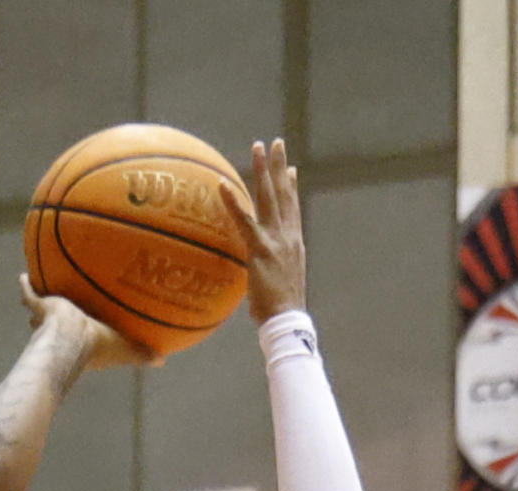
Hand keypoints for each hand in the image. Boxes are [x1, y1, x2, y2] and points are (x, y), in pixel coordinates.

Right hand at [18, 274, 162, 370]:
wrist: (71, 337)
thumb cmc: (98, 345)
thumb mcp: (125, 348)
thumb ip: (141, 353)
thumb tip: (163, 361)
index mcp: (82, 342)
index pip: (84, 337)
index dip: (88, 333)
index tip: (91, 329)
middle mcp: (63, 333)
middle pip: (61, 326)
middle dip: (60, 319)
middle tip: (64, 309)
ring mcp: (48, 321)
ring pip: (43, 314)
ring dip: (43, 306)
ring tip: (44, 292)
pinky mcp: (39, 308)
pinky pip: (30, 294)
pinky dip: (26, 286)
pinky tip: (24, 276)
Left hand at [220, 138, 305, 323]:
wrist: (287, 320)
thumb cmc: (280, 311)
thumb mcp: (280, 285)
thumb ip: (273, 271)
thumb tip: (264, 275)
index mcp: (294, 244)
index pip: (293, 209)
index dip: (291, 187)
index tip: (290, 168)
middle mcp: (288, 236)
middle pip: (284, 194)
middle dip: (279, 166)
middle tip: (276, 143)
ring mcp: (276, 240)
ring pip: (269, 197)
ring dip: (263, 170)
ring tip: (258, 146)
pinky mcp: (260, 249)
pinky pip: (244, 221)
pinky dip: (233, 202)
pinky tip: (222, 185)